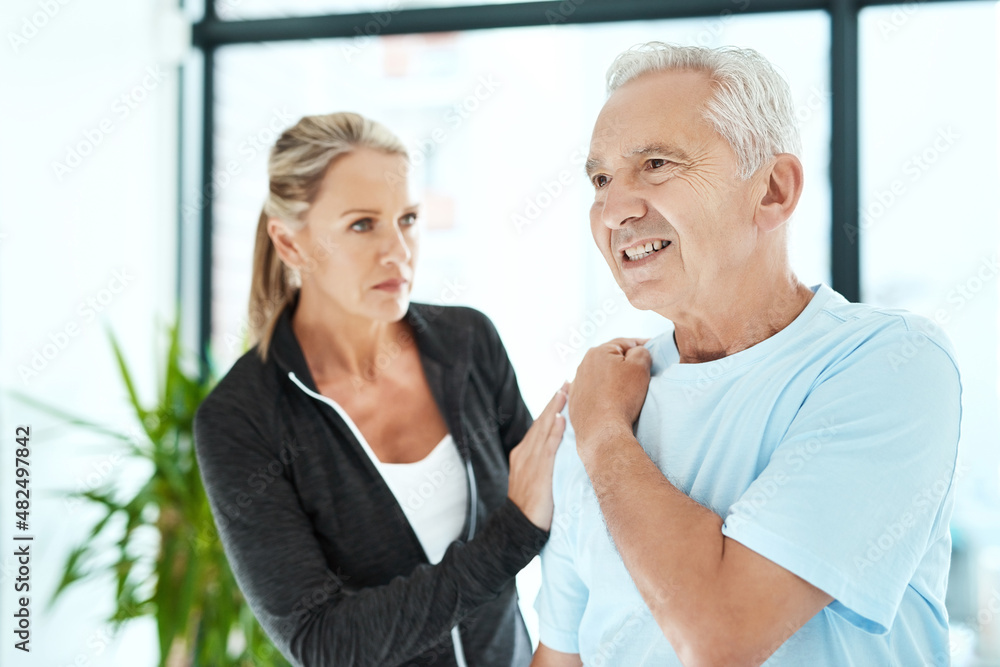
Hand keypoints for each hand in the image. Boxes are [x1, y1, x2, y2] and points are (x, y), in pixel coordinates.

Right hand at [507, 383, 568, 530]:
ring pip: (544, 429)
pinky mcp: (538, 471)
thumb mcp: (536, 479)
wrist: (518, 527)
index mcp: (522, 453)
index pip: (539, 425)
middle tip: (567, 382)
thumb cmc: (531, 506)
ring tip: (566, 391)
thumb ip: (545, 461)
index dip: (551, 407)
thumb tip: (563, 446)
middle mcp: (524, 452)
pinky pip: (547, 447)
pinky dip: (554, 431)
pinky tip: (561, 418)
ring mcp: (530, 461)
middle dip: (554, 401)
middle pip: (541, 421)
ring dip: (555, 409)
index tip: (563, 390)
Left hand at [569, 338, 650, 458]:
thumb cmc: (622, 397)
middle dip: (626, 362)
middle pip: (611, 358)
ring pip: (601, 375)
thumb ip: (641, 352)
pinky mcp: (575, 401)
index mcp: (598, 351)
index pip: (625, 343)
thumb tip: (637, 352)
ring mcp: (577, 383)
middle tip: (642, 370)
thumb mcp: (639, 367)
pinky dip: (603, 392)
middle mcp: (583, 364)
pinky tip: (612, 399)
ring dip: (613, 377)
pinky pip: (593, 391)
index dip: (642, 345)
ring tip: (627, 388)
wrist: (602, 431)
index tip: (653, 351)